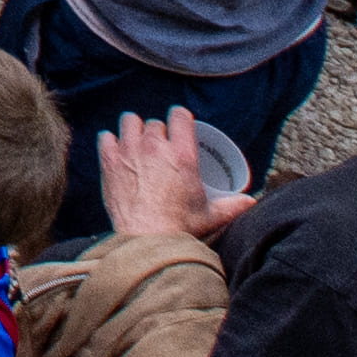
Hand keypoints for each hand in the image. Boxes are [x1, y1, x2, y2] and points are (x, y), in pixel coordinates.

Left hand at [94, 110, 240, 242]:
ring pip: (130, 121)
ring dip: (134, 130)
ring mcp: (129, 151)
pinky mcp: (109, 161)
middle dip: (158, 132)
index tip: (179, 124)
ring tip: (136, 142)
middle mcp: (155, 147)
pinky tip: (115, 150)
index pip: (180, 116)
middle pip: (155, 123)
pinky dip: (110, 141)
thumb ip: (231, 206)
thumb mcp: (210, 216)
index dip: (180, 117)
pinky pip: (105, 136)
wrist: (146, 240)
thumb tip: (251, 202)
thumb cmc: (179, 228)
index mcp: (182, 155)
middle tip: (159, 148)